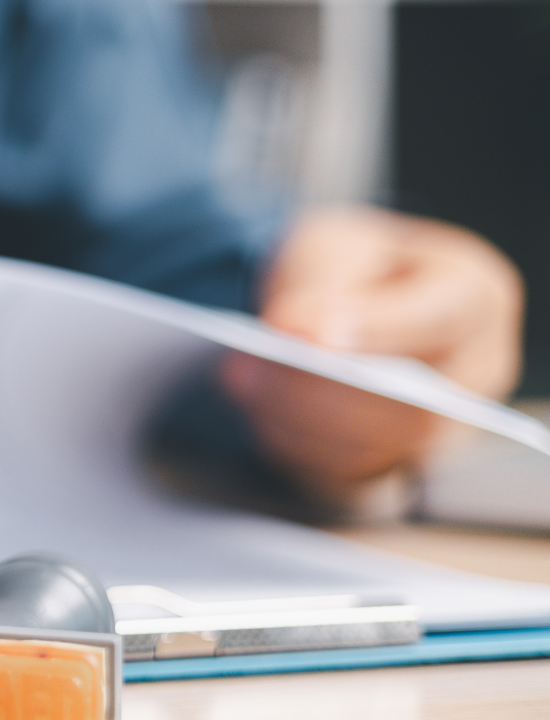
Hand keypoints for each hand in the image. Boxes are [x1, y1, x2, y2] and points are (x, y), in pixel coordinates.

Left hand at [220, 206, 522, 504]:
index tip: (310, 336)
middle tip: (248, 365)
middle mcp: (475, 371)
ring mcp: (445, 428)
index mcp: (476, 296)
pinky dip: (294, 443)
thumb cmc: (349, 268)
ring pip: (373, 447)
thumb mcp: (334, 245)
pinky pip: (346, 473)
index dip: (377, 330)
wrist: (343, 302)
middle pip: (409, 403)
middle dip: (318, 388)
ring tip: (243, 379)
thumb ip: (321, 280)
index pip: (442, 319)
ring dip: (296, 419)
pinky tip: (259, 408)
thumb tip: (292, 329)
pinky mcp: (397, 463)